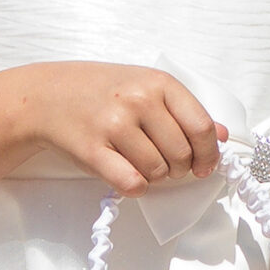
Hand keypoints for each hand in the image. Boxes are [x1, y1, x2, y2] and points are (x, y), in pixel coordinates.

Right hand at [28, 62, 224, 192]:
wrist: (46, 95)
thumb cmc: (101, 91)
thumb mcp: (145, 86)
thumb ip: (184, 109)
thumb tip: (223, 136)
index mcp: (157, 83)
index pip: (201, 127)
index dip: (208, 154)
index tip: (205, 166)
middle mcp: (137, 101)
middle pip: (181, 154)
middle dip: (179, 169)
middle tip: (166, 165)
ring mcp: (114, 125)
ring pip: (157, 171)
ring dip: (155, 177)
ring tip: (141, 164)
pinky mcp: (92, 150)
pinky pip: (131, 183)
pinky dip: (135, 186)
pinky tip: (126, 174)